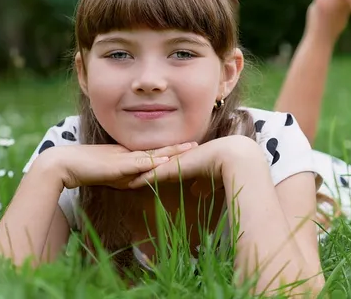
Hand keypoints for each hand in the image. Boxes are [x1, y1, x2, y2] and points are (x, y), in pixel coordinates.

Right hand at [42, 142, 194, 188]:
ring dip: (172, 151)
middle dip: (179, 148)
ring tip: (189, 148)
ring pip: (154, 154)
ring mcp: (125, 157)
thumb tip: (143, 180)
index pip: (157, 153)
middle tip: (197, 144)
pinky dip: (152, 162)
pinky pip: (138, 163)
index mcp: (132, 156)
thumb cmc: (89, 170)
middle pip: (160, 150)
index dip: (174, 151)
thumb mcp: (114, 175)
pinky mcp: (118, 164)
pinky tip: (164, 160)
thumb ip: (129, 176)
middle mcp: (131, 154)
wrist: (65, 165)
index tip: (190, 148)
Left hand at [127, 136, 262, 189]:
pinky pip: (154, 174)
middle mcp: (176, 160)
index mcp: (184, 161)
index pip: (165, 164)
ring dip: (136, 174)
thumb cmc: (224, 168)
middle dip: (139, 168)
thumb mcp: (209, 179)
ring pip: (150, 168)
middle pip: (153, 163)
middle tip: (124, 171)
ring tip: (121, 176)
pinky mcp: (174, 168)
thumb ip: (202, 185)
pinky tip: (130, 183)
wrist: (229, 157)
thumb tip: (198, 192)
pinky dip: (142, 179)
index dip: (153, 168)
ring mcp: (174, 163)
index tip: (142, 171)